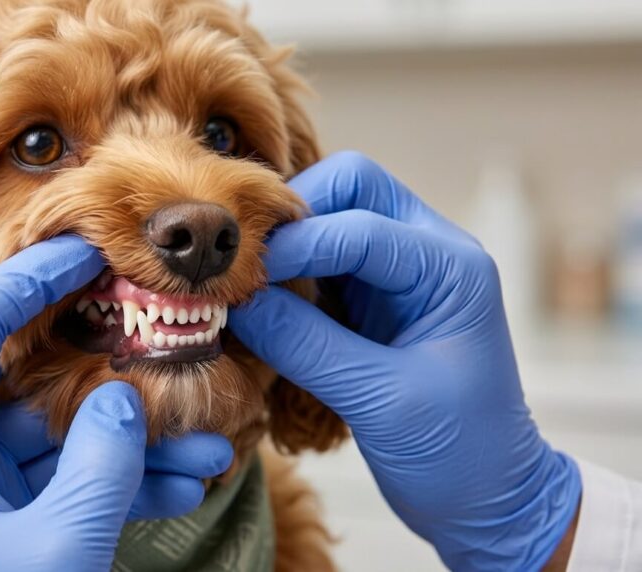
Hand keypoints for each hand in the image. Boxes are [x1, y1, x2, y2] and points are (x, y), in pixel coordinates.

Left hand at [0, 236, 232, 571]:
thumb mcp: (50, 550)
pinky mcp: (2, 517)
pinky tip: (187, 486)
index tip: (90, 246)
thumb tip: (131, 403)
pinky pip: (65, 482)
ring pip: (62, 437)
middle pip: (31, 379)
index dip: (35, 276)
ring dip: (136, 443)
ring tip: (213, 446)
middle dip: (114, 376)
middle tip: (167, 336)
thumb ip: (100, 467)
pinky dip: (120, 484)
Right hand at [230, 152, 580, 569]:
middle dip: (292, 215)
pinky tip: (263, 306)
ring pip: (331, 215)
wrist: (487, 498)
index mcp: (449, 268)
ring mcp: (400, 273)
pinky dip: (288, 273)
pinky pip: (322, 259)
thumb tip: (237, 301)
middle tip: (247, 264)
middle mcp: (428, 253)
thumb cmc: (456, 453)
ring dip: (286, 243)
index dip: (295, 244)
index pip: (360, 225)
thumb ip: (306, 344)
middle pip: (349, 186)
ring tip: (246, 285)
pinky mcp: (375, 299)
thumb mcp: (379, 400)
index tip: (241, 278)